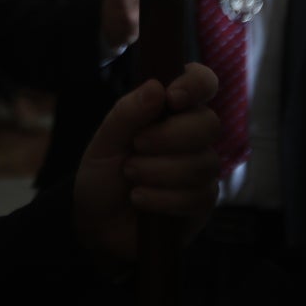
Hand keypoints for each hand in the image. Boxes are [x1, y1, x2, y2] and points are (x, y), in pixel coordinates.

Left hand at [73, 64, 220, 267]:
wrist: (96, 223)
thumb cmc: (103, 174)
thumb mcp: (104, 142)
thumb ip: (127, 113)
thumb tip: (157, 86)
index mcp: (170, 110)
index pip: (202, 82)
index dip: (196, 84)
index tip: (172, 97)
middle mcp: (192, 136)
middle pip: (209, 124)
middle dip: (169, 137)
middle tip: (136, 146)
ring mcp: (201, 169)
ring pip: (203, 163)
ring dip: (159, 171)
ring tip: (131, 177)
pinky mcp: (203, 202)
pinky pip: (198, 196)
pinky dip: (163, 198)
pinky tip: (141, 200)